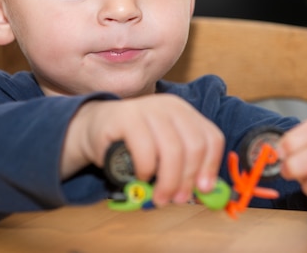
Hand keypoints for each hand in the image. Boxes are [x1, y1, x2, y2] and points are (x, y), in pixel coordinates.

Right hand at [63, 94, 224, 205]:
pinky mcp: (126, 117)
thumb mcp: (164, 151)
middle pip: (194, 145)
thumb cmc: (134, 144)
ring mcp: (148, 108)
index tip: (203, 189)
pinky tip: (141, 176)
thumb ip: (184, 165)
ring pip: (172, 150)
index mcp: (185, 112)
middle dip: (188, 178)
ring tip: (160, 196)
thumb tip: (206, 190)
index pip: (211, 138)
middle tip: (178, 199)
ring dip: (169, 180)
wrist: (95, 127)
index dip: (210, 166)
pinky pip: (145, 149)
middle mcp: (170, 106)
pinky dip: (146, 170)